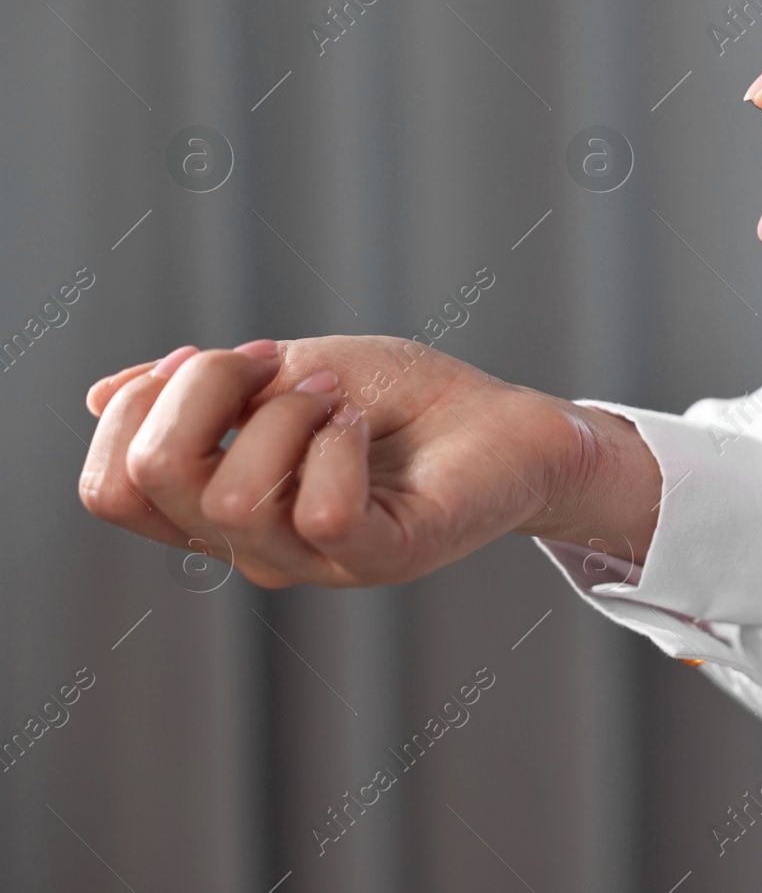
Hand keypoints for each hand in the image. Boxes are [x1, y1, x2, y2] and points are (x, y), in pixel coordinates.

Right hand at [78, 337, 660, 587]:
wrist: (508, 419)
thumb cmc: (405, 400)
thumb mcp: (288, 375)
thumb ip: (203, 391)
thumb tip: (100, 395)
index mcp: (222, 510)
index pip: (113, 489)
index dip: (137, 408)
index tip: (210, 355)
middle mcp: (257, 548)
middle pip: (153, 481)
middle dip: (202, 388)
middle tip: (278, 360)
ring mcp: (319, 560)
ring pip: (232, 495)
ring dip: (284, 412)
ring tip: (339, 395)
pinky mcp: (384, 557)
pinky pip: (320, 512)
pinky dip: (334, 445)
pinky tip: (362, 424)